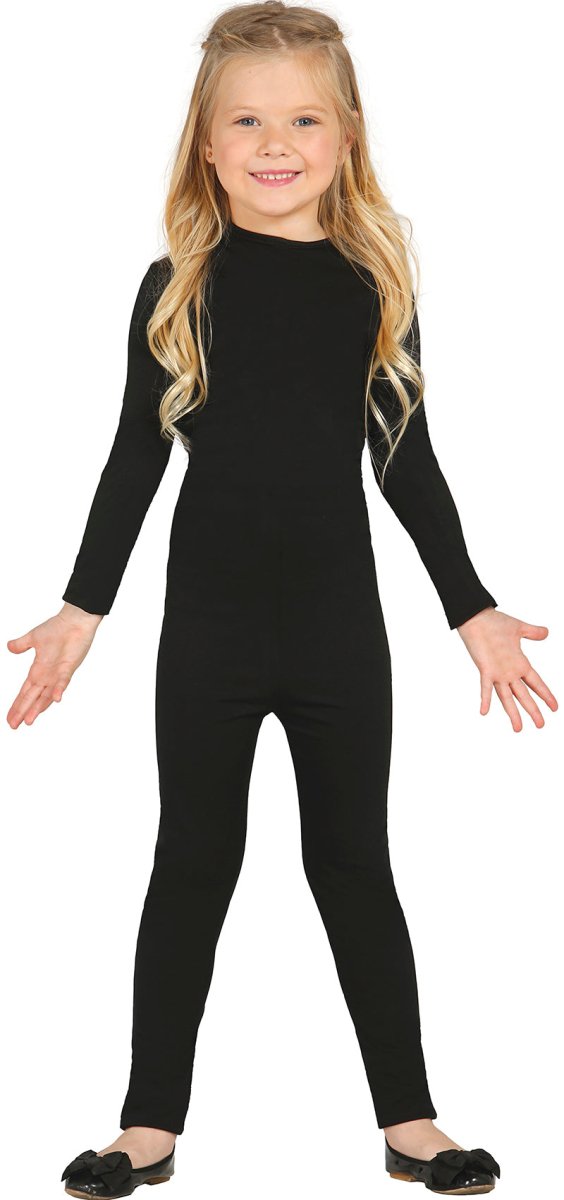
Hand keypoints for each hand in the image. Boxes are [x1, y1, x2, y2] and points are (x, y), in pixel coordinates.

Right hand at [6, 602, 103, 728]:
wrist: (75, 620)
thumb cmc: (57, 628)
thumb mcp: (33, 638)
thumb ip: (21, 645)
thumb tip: (9, 647)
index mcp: (38, 671)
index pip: (25, 692)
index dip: (17, 704)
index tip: (10, 718)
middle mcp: (47, 676)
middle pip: (32, 697)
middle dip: (23, 711)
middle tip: (13, 726)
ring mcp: (58, 674)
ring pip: (46, 695)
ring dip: (38, 708)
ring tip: (29, 721)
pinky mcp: (68, 667)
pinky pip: (63, 681)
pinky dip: (59, 689)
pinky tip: (56, 699)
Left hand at [456, 606, 557, 730]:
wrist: (476, 618)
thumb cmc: (495, 623)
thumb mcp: (519, 629)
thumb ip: (533, 632)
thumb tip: (546, 632)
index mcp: (520, 663)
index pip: (536, 683)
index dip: (545, 695)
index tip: (554, 708)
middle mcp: (509, 672)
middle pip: (524, 695)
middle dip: (533, 710)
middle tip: (541, 725)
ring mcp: (498, 673)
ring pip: (507, 697)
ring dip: (513, 713)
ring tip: (518, 729)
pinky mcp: (485, 669)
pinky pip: (486, 687)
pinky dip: (485, 699)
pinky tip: (484, 712)